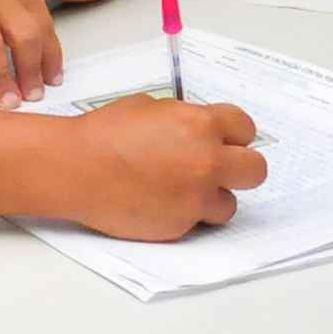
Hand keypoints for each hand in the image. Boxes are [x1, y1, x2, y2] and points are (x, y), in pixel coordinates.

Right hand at [51, 97, 267, 238]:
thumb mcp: (151, 107)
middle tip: (220, 169)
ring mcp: (195, 197)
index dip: (236, 135)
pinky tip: (160, 202)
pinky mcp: (180, 226)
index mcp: (202, 125)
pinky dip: (184, 214)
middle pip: (255, 170)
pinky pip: (196, 221)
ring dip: (212, 197)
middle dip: (240, 168)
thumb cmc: (104, 134)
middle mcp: (207, 162)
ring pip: (229, 204)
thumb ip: (185, 119)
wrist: (77, 168)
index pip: (246, 128)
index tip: (228, 141)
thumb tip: (198, 130)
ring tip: (183, 191)